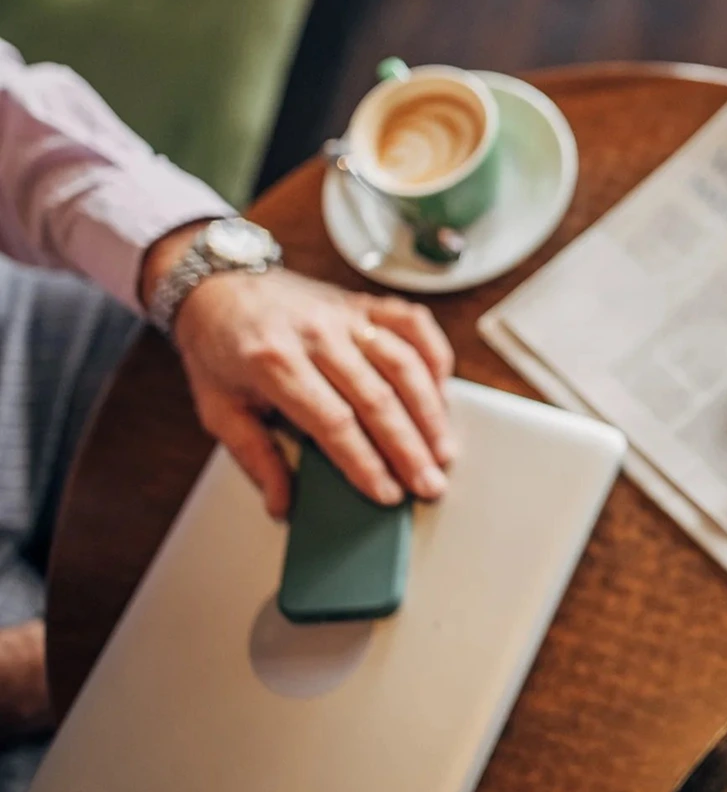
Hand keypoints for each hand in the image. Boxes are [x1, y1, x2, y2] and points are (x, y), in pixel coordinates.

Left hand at [154, 238, 455, 517]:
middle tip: (430, 484)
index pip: (334, 422)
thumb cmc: (218, 350)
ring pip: (403, 363)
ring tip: (443, 449)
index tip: (386, 494)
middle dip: (409, 449)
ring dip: (430, 411)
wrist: (218, 285)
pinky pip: (412, 323)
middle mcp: (315, 334)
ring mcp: (344, 315)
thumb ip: (254, 457)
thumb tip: (282, 505)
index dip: (365, 463)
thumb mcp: (218, 409)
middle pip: (377, 398)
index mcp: (273, 362)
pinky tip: (442, 390)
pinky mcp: (363, 303)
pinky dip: (435, 354)